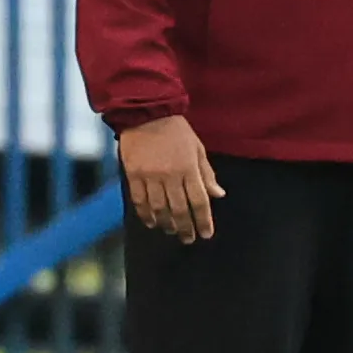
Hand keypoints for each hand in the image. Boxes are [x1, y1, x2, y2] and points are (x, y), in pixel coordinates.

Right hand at [118, 116, 222, 243]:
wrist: (146, 112)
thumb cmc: (176, 131)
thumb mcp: (197, 148)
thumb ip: (206, 174)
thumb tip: (219, 195)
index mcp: (189, 168)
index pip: (199, 201)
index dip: (204, 221)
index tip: (206, 234)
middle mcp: (170, 175)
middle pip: (180, 209)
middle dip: (186, 227)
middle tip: (188, 239)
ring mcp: (150, 176)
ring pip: (159, 208)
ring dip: (166, 224)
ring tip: (171, 230)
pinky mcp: (133, 174)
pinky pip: (139, 201)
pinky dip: (146, 214)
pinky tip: (152, 222)